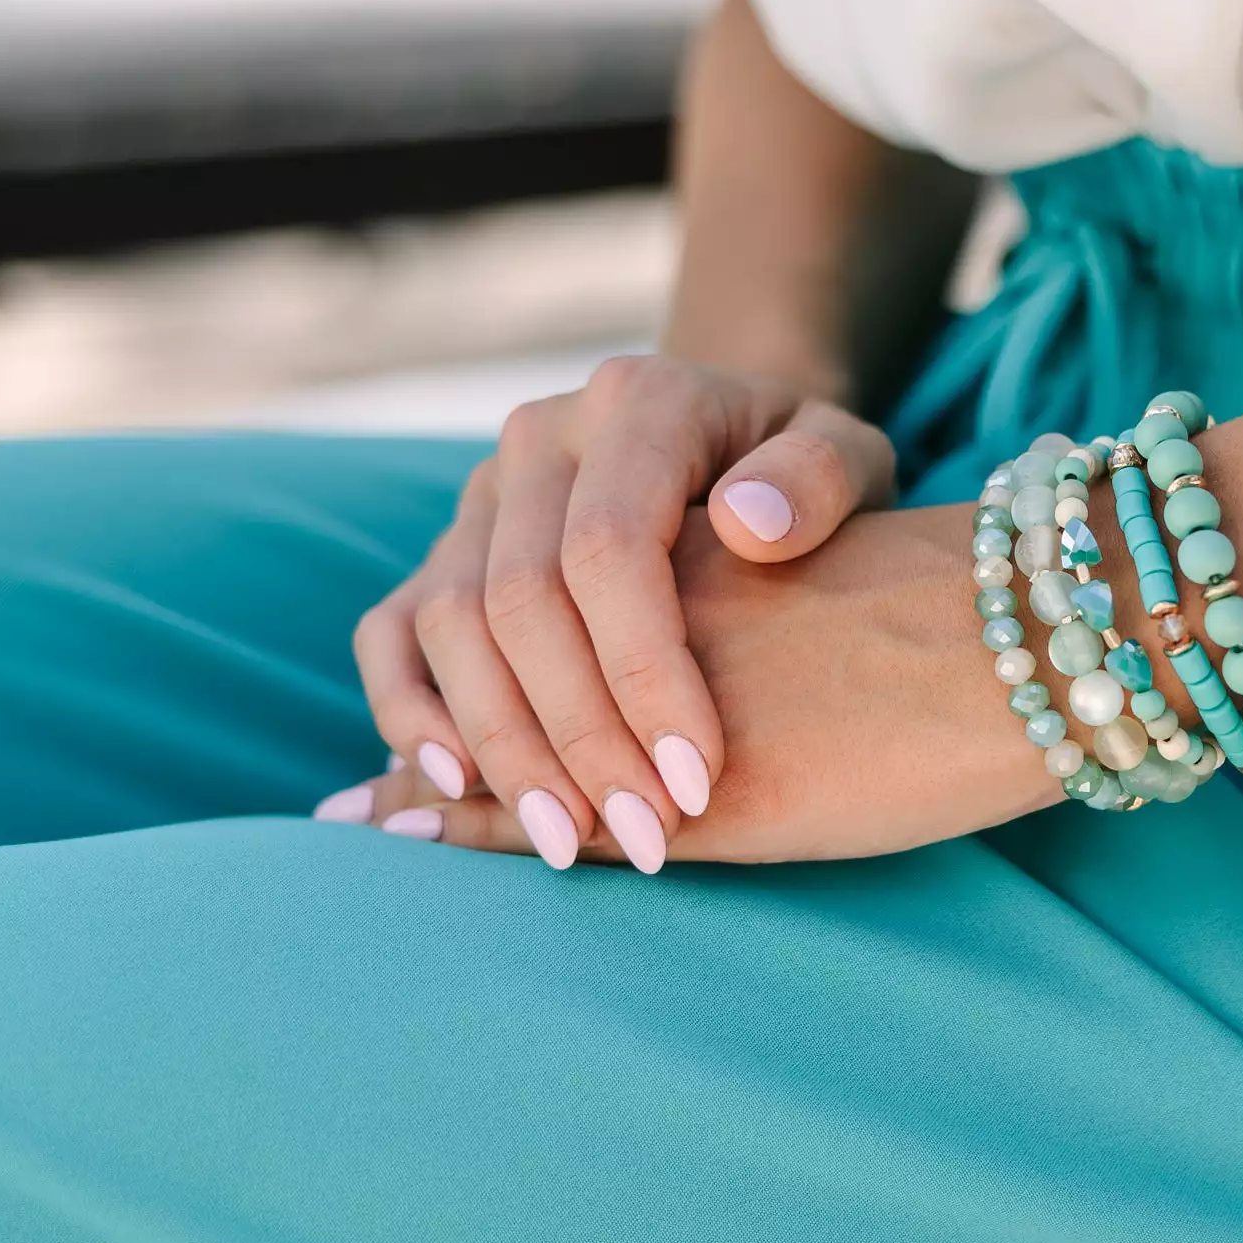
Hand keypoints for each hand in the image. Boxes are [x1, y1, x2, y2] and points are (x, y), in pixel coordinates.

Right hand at [338, 357, 896, 870]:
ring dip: (504, 744)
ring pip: (449, 624)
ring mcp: (480, 496)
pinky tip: (460, 790)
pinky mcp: (446, 551)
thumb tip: (748, 525)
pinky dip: (409, 712)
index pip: (608, 547)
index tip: (698, 779)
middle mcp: (539, 437)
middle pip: (520, 598)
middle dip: (580, 734)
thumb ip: (819, 482)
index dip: (644, 674)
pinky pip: (391, 632)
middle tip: (646, 836)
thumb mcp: (851, 458)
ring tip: (572, 840)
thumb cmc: (804, 480)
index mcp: (638, 402)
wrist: (741, 447)